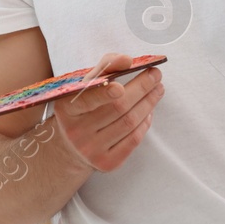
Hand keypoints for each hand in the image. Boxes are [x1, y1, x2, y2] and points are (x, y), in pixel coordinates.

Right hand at [54, 53, 163, 171]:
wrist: (71, 145)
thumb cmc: (82, 108)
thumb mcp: (83, 85)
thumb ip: (105, 67)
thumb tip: (127, 60)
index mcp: (67, 108)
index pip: (87, 100)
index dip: (104, 93)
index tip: (121, 85)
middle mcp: (77, 132)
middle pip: (117, 108)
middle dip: (141, 89)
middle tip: (156, 75)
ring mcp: (92, 150)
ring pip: (129, 123)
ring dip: (148, 103)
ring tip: (157, 89)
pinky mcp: (107, 163)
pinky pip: (133, 140)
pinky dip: (145, 123)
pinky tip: (149, 111)